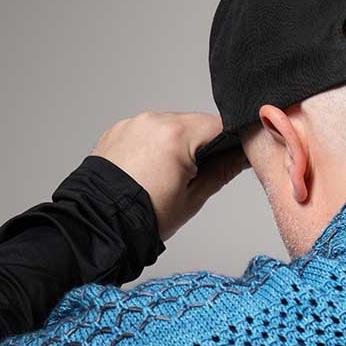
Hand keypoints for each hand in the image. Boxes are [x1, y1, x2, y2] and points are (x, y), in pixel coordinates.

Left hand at [89, 111, 249, 241]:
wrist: (102, 225)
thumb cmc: (146, 216)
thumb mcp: (194, 197)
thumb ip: (223, 171)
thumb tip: (243, 157)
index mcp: (176, 134)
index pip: (218, 124)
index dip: (231, 141)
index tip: (231, 157)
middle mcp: (152, 120)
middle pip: (192, 124)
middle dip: (199, 145)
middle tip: (193, 176)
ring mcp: (132, 123)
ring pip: (167, 127)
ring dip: (174, 145)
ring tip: (166, 177)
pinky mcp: (117, 130)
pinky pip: (144, 132)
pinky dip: (151, 147)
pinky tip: (147, 172)